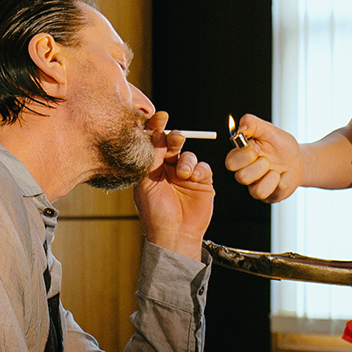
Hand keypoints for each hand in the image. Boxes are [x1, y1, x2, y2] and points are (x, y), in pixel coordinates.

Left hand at [135, 112, 215, 260]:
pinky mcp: (202, 181)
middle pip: (173, 143)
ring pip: (189, 154)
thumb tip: (155, 133)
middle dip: (174, 138)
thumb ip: (151, 158)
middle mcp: (168, 168)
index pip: (154, 142)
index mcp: (151, 167)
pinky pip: (203, 166)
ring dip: (186, 161)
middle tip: (175, 138)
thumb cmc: (155, 213)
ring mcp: (186, 174)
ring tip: (183, 173)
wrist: (175, 235)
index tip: (159, 117)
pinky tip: (194, 177)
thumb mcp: (147, 183)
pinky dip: (199, 169)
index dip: (156, 128)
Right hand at [223, 115, 304, 202]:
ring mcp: (256, 187)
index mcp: (241, 158)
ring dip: (272, 177)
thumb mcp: (269, 130)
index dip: (245, 155)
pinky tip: (286, 175)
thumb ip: (252, 123)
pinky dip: (284, 182)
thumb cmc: (281, 146)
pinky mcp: (269, 197)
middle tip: (268, 159)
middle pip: (242, 178)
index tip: (258, 147)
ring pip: (257, 191)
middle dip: (260, 166)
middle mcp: (245, 174)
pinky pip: (273, 195)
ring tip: (277, 170)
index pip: (230, 163)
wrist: (299, 160)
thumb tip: (240, 128)